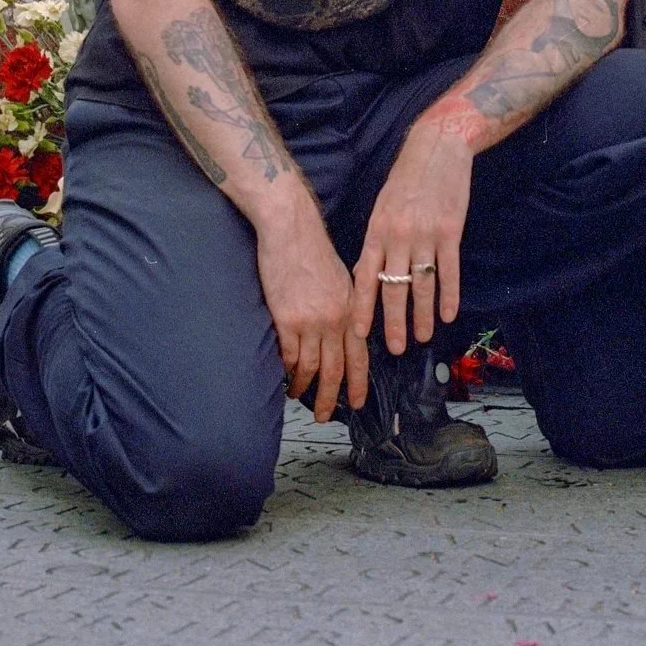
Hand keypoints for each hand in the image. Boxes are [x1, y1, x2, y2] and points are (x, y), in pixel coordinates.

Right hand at [255, 205, 367, 418]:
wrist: (291, 230)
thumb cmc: (313, 250)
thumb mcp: (341, 278)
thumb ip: (345, 307)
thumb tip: (345, 332)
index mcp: (352, 308)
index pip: (359, 354)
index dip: (358, 381)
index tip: (357, 401)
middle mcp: (336, 318)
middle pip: (336, 368)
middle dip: (331, 396)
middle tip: (326, 415)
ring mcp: (311, 321)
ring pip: (311, 367)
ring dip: (304, 386)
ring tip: (298, 395)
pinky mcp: (287, 319)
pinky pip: (289, 355)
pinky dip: (287, 369)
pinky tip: (285, 375)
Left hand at [353, 119, 473, 356]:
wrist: (436, 147)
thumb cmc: (406, 179)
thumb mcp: (382, 207)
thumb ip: (376, 240)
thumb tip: (368, 273)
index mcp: (377, 230)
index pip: (366, 277)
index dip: (363, 308)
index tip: (359, 334)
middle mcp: (399, 235)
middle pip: (394, 288)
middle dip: (393, 322)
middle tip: (395, 348)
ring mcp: (426, 234)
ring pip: (422, 284)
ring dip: (422, 314)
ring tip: (423, 336)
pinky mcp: (451, 230)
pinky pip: (448, 270)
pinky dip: (449, 295)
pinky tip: (449, 313)